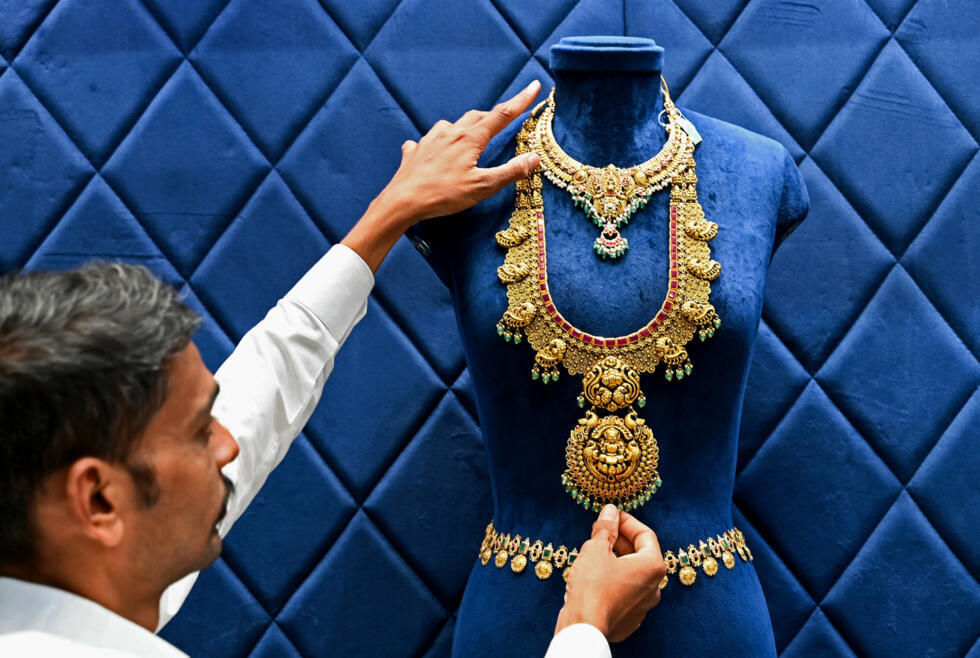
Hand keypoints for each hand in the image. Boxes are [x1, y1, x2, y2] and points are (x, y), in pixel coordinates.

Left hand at [377, 80, 542, 223]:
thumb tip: (535, 158)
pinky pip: (429, 141)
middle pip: (478, 117)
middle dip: (494, 116)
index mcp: (470, 138)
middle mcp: (450, 133)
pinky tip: (435, 151)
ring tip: (471, 138)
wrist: (401, 201)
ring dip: (466, 128)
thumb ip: (510, 172)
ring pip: (452, 126)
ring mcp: (430, 140)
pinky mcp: (415, 151)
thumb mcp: (482, 187)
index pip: (502, 115)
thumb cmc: (442, 195)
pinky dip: (438, 143)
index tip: (534, 86)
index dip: (521, 101)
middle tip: (507, 117)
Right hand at [555, 505, 666, 642]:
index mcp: (652, 566)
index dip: (627, 522)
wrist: (584, 627)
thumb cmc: (592, 587)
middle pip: (641, 555)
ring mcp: (643, 605)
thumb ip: (606, 528)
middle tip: (602, 531)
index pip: (645, 535)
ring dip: (617, 560)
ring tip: (596, 552)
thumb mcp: (596, 549)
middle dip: (621, 540)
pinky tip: (596, 575)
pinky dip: (614, 579)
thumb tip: (610, 512)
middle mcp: (654, 587)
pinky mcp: (630, 617)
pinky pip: (625, 591)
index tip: (612, 516)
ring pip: (632, 574)